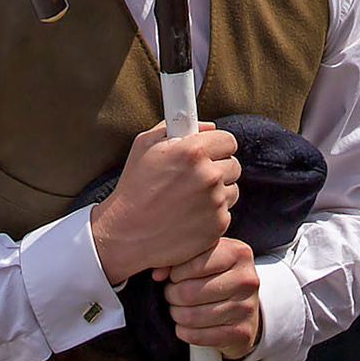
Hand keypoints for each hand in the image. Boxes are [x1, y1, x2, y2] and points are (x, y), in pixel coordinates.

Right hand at [89, 123, 239, 284]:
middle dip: (217, 168)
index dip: (217, 146)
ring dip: (217, 192)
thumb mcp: (145, 145)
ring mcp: (215, 202)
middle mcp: (208, 175)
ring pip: (231, 190)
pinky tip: (188, 215)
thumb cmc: (134, 189)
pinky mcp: (217, 226)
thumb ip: (176, 128)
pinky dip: (212, 214)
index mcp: (193, 151)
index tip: (208, 153)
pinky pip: (225, 212)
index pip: (228, 140)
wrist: (125, 234)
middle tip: (195, 177)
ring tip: (188, 199)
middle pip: (233, 165)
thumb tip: (206, 126)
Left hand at [159, 236, 261, 358]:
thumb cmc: (217, 278)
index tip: (174, 277)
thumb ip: (179, 258)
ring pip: (191, 316)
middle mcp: (246, 279)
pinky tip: (187, 326)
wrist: (245, 310)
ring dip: (177, 315)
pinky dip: (185, 332)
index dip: (175, 273)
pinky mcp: (241, 333)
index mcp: (238, 253)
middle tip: (172, 295)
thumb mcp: (204, 258)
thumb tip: (157, 274)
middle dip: (172, 296)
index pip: (195, 263)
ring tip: (178, 309)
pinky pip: (198, 336)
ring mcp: (246, 307)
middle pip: (189, 292)